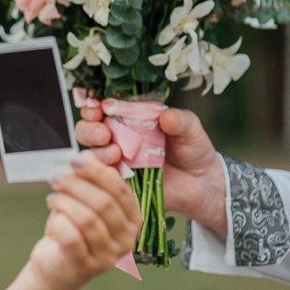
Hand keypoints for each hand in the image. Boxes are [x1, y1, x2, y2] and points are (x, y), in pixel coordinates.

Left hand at [24, 154, 139, 289]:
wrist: (55, 267)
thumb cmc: (73, 230)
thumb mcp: (85, 203)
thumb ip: (89, 181)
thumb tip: (85, 156)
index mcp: (133, 220)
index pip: (120, 189)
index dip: (96, 171)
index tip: (74, 160)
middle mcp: (127, 240)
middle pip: (103, 203)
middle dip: (76, 185)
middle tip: (56, 178)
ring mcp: (109, 257)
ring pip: (87, 220)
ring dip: (65, 202)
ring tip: (52, 198)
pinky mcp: (87, 268)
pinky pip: (72, 238)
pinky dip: (60, 222)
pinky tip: (54, 217)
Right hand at [74, 105, 226, 232]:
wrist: (202, 183)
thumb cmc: (193, 150)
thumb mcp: (191, 130)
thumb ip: (180, 120)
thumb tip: (166, 116)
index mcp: (130, 118)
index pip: (102, 107)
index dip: (93, 106)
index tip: (98, 106)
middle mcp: (118, 138)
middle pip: (87, 130)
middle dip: (90, 130)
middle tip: (104, 133)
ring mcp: (117, 162)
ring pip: (92, 154)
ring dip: (98, 152)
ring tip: (116, 153)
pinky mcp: (121, 183)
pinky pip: (104, 179)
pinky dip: (105, 174)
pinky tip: (118, 171)